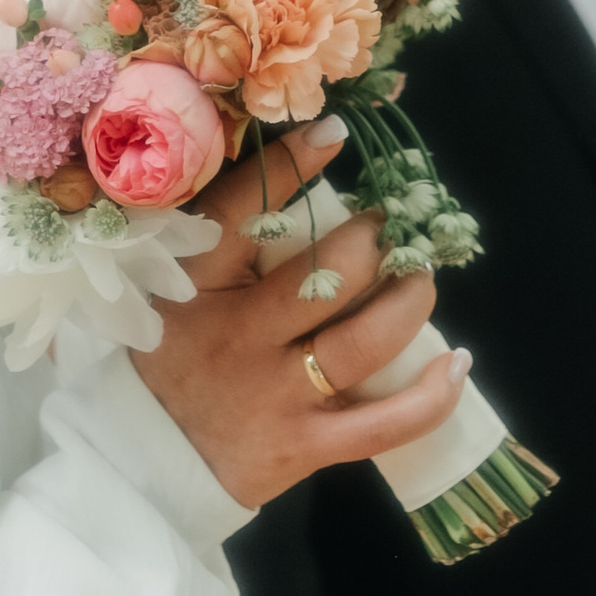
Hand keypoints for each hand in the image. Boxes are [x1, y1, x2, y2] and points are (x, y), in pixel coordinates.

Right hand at [137, 120, 467, 512]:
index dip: (292, 166)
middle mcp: (240, 335)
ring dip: (410, 300)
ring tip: (421, 279)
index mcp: (196, 284)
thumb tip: (283, 166)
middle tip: (396, 226)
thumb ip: (216, 240)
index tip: (337, 132)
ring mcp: (276, 392)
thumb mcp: (169, 290)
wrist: (138, 462)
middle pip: (328, 273)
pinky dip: (433, 395)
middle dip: (376, 240)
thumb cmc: (166, 360)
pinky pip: (385, 423)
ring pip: (367, 339)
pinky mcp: (304, 444)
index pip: (243, 210)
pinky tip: (457, 363)